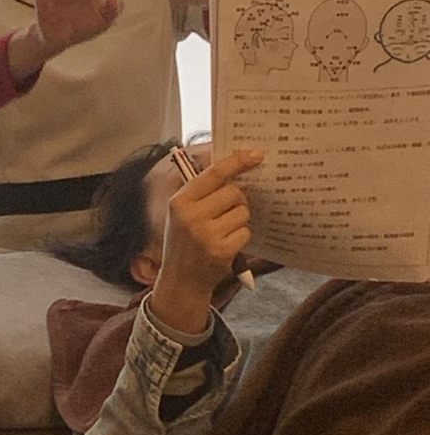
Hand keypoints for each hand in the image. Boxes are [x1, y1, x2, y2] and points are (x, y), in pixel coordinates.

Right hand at [150, 150, 262, 334]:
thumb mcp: (181, 213)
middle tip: (227, 212)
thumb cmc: (184, 241)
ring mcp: (207, 234)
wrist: (181, 280)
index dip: (236, 161)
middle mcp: (191, 215)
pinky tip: (226, 245)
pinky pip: (245, 232)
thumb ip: (201, 193)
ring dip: (238, 220)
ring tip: (222, 231)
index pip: (213, 173)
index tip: (256, 154)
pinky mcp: (222, 250)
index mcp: (180, 201)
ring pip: (242, 212)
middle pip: (233, 192)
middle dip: (237, 200)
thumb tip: (235, 172)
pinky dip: (241, 237)